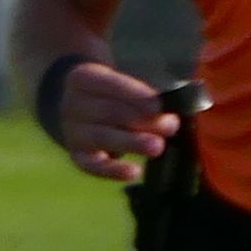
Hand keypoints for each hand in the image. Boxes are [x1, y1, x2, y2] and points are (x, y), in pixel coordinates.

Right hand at [47, 60, 178, 182]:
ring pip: (102, 137)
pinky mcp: (77, 155)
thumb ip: (147, 90)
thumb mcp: (124, 80)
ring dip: (132, 142)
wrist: (82, 109)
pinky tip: (134, 172)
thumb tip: (178, 100)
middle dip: (142, 120)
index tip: (159, 106)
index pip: (109, 84)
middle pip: (108, 112)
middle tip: (171, 126)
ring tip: (158, 147)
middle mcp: (72, 104)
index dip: (135, 95)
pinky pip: (92, 165)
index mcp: (84, 78)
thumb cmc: (114, 92)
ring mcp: (72, 132)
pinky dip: (113, 170)